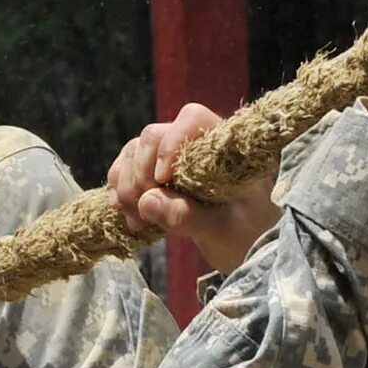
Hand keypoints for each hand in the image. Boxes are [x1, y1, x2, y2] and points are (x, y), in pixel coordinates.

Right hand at [106, 104, 281, 272]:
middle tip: (143, 209)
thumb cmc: (248, 235)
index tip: (161, 180)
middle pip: (153, 136)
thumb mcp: (224, 231)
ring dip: (127, 185)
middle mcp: (194, 146)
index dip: (170, 144)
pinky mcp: (155, 177)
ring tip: (136, 220)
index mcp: (223, 147)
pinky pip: (126, 169)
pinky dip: (119, 189)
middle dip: (140, 172)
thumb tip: (147, 201)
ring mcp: (172, 160)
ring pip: (135, 152)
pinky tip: (125, 213)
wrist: (246, 248)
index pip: (192, 119)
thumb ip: (189, 216)